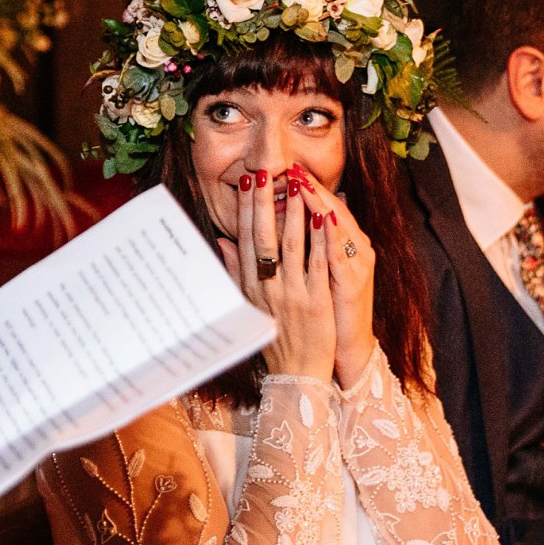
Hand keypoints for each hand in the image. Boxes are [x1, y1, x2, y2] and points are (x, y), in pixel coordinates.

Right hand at [216, 165, 334, 380]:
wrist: (297, 373)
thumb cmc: (273, 337)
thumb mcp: (247, 305)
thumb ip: (235, 271)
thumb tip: (220, 241)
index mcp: (250, 286)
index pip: (245, 239)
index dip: (246, 209)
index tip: (247, 182)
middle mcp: (267, 287)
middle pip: (262, 237)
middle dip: (263, 201)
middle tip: (264, 171)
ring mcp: (292, 294)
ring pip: (291, 245)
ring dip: (293, 211)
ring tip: (295, 183)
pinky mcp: (316, 301)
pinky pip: (318, 264)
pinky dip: (320, 239)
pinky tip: (323, 217)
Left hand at [294, 168, 376, 386]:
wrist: (346, 347)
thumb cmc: (327, 310)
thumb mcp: (312, 274)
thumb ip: (301, 247)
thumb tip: (285, 221)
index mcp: (341, 245)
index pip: (322, 208)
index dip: (304, 189)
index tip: (283, 169)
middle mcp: (354, 248)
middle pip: (332, 210)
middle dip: (311, 188)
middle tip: (291, 166)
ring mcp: (356, 264)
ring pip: (338, 227)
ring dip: (320, 203)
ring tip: (303, 182)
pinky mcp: (354, 282)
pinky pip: (342, 255)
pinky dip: (332, 235)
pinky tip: (323, 218)